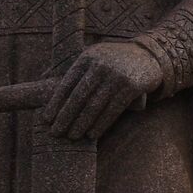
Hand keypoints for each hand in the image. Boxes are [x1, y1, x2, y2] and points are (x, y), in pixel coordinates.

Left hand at [41, 41, 163, 139]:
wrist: (149, 56)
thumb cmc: (115, 60)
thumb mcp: (94, 56)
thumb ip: (73, 68)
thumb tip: (42, 77)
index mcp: (87, 57)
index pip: (67, 83)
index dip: (55, 103)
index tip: (46, 119)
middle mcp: (101, 65)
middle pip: (79, 96)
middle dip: (65, 117)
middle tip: (55, 132)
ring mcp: (117, 75)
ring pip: (95, 105)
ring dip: (81, 124)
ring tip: (72, 136)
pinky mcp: (132, 86)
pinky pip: (113, 109)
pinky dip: (101, 123)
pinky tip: (92, 134)